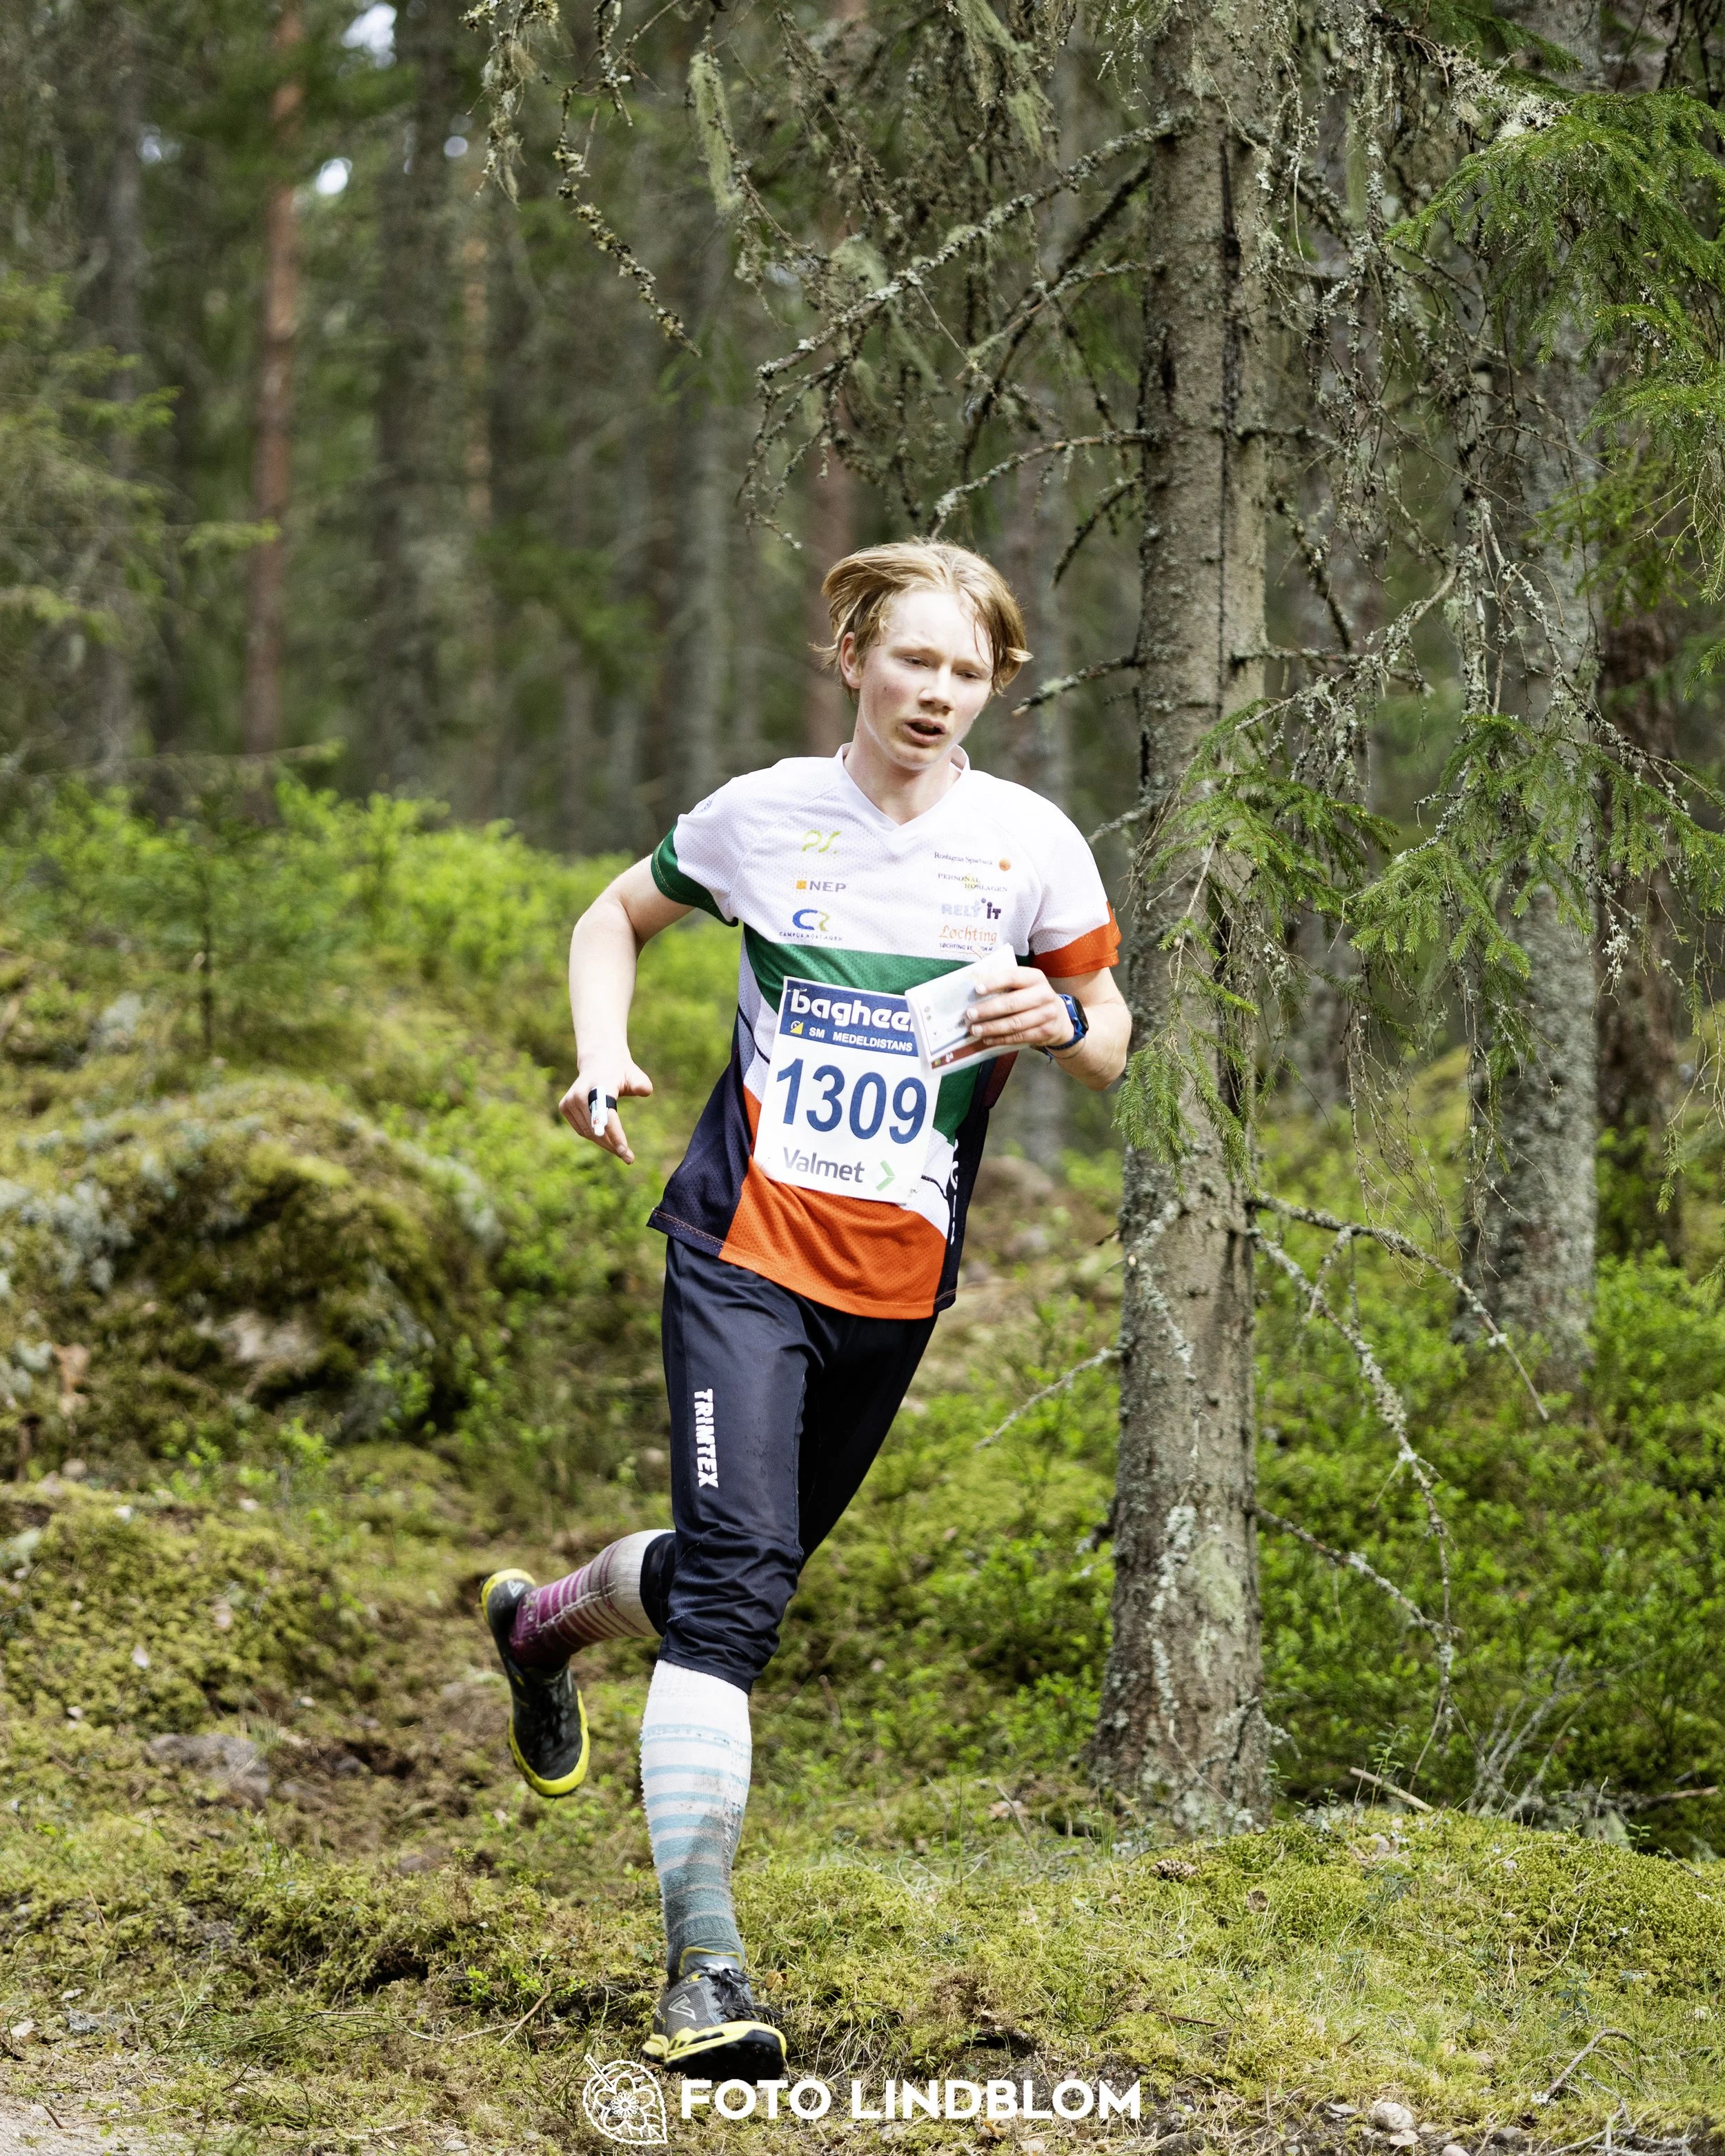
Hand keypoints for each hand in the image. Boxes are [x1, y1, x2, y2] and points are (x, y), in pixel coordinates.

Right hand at [559, 1060, 653, 1163]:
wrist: (598, 1062)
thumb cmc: (620, 1071)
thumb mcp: (633, 1074)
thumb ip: (640, 1083)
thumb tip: (646, 1091)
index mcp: (599, 1085)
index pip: (606, 1115)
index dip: (615, 1135)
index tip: (624, 1151)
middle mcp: (581, 1093)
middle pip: (597, 1128)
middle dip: (613, 1145)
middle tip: (628, 1157)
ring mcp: (570, 1100)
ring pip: (588, 1132)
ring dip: (605, 1144)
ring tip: (621, 1150)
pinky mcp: (564, 1107)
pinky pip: (582, 1130)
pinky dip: (594, 1138)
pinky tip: (607, 1139)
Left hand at [963, 967, 1078, 1051]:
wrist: (1059, 1018)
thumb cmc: (1032, 997)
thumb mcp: (1025, 985)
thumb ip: (1005, 984)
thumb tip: (974, 986)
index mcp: (1035, 978)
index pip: (1013, 977)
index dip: (995, 982)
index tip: (977, 989)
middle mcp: (1044, 994)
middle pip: (1012, 1003)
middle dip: (988, 1009)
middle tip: (970, 1014)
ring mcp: (1047, 1015)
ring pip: (1015, 1023)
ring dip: (992, 1028)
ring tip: (975, 1030)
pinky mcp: (1045, 1032)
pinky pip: (1019, 1037)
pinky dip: (1001, 1039)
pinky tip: (988, 1039)